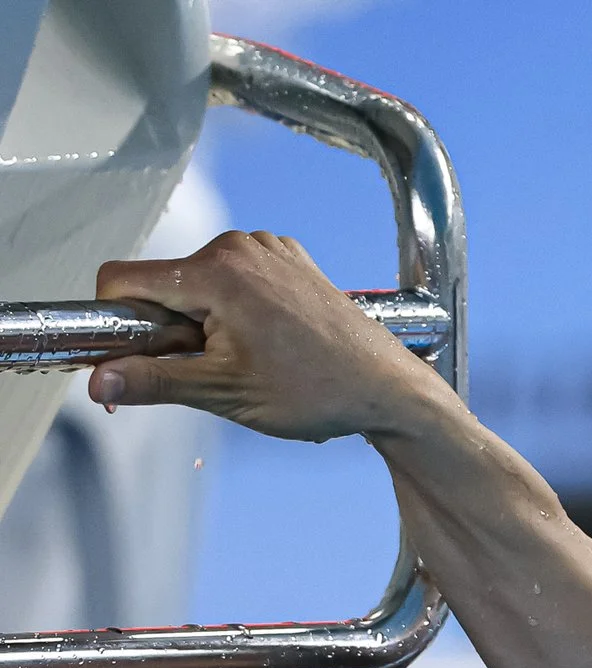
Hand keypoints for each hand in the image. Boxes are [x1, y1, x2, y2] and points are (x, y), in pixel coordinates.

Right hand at [88, 230, 450, 441]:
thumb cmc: (319, 391)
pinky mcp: (289, 261)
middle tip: (209, 370)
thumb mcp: (224, 392)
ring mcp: (269, 250)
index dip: (113, 321)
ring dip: (202, 322)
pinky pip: (236, 279)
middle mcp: (240, 247)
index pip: (122, 279)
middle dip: (166, 328)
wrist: (389, 390)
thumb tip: (98, 381)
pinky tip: (267, 344)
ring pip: (199, 283)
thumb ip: (153, 381)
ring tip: (247, 360)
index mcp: (217, 271)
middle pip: (162, 282)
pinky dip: (234, 310)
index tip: (127, 357)